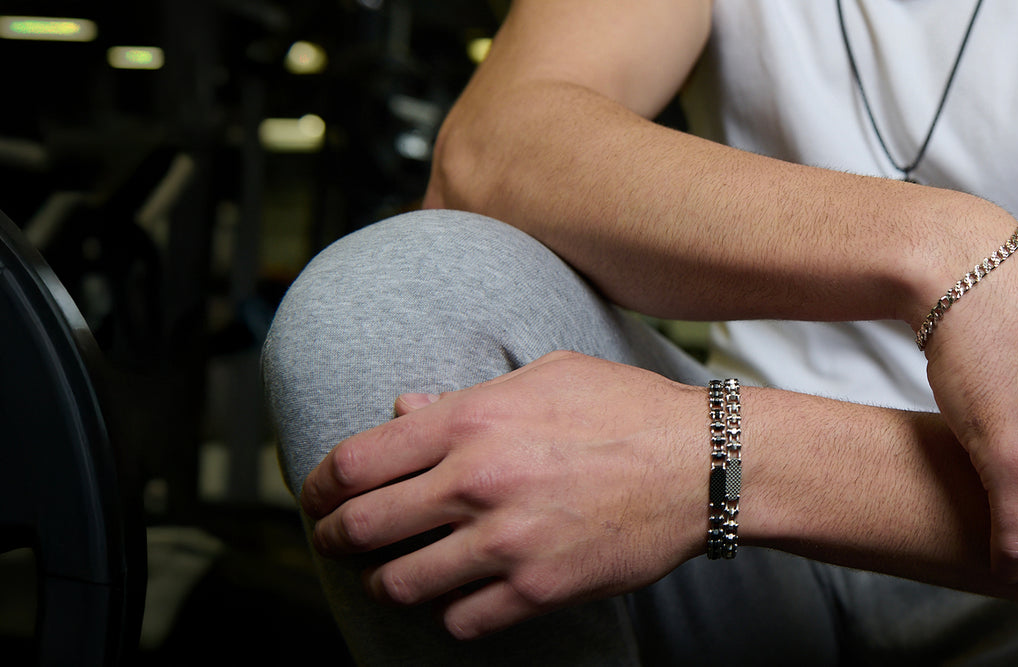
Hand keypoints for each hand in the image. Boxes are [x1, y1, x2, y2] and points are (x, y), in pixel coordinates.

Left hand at [301, 351, 702, 638]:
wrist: (702, 466)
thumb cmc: (623, 410)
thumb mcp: (541, 377)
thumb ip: (463, 396)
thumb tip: (402, 409)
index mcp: (469, 419)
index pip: (355, 462)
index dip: (317, 485)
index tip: (315, 496)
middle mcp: (476, 481)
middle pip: (361, 527)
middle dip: (333, 538)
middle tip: (334, 541)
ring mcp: (505, 542)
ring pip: (399, 584)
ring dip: (384, 582)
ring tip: (391, 576)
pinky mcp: (536, 591)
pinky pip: (459, 620)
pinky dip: (449, 612)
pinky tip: (457, 597)